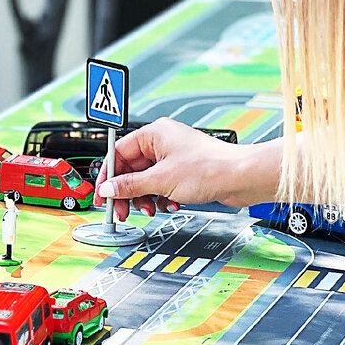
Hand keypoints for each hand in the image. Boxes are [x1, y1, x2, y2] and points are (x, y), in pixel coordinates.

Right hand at [93, 119, 266, 219]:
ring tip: (150, 209)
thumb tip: (108, 189)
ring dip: (145, 197)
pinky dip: (160, 197)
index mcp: (154, 134)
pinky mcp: (183, 171)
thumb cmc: (210, 168)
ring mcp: (173, 157)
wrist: (241, 177)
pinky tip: (168, 204)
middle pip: (131, 169)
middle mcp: (162, 142)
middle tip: (121, 210)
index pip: (119, 153)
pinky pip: (161, 185)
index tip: (102, 194)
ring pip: (146, 179)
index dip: (108, 176)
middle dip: (127, 192)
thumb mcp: (161, 180)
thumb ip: (130, 185)